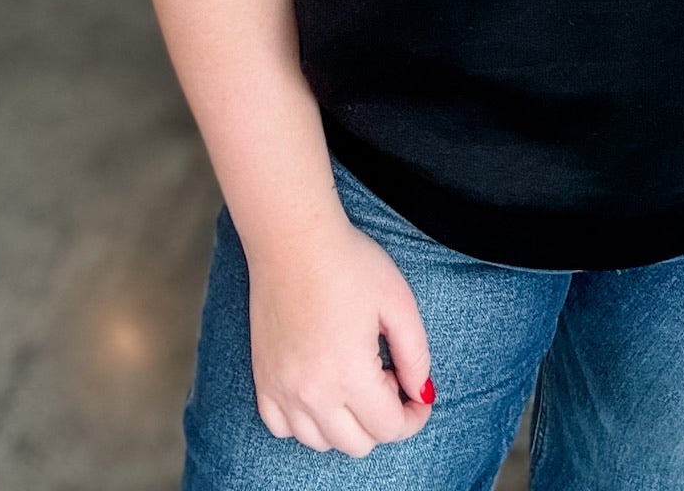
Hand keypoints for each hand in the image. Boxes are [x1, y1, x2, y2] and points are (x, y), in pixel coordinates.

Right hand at [246, 218, 435, 454]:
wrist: (292, 238)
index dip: (413, 417)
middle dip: (382, 420)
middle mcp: (311, 392)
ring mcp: (281, 389)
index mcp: (349, 374)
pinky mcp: (262, 379)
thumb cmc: (349, 262)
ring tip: (355, 378)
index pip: (389, 428)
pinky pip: (282, 428)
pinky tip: (321, 389)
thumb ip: (416, 354)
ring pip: (320, 442)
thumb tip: (421, 393)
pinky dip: (305, 422)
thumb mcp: (398, 301)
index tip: (419, 396)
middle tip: (387, 376)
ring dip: (346, 424)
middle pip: (357, 444)